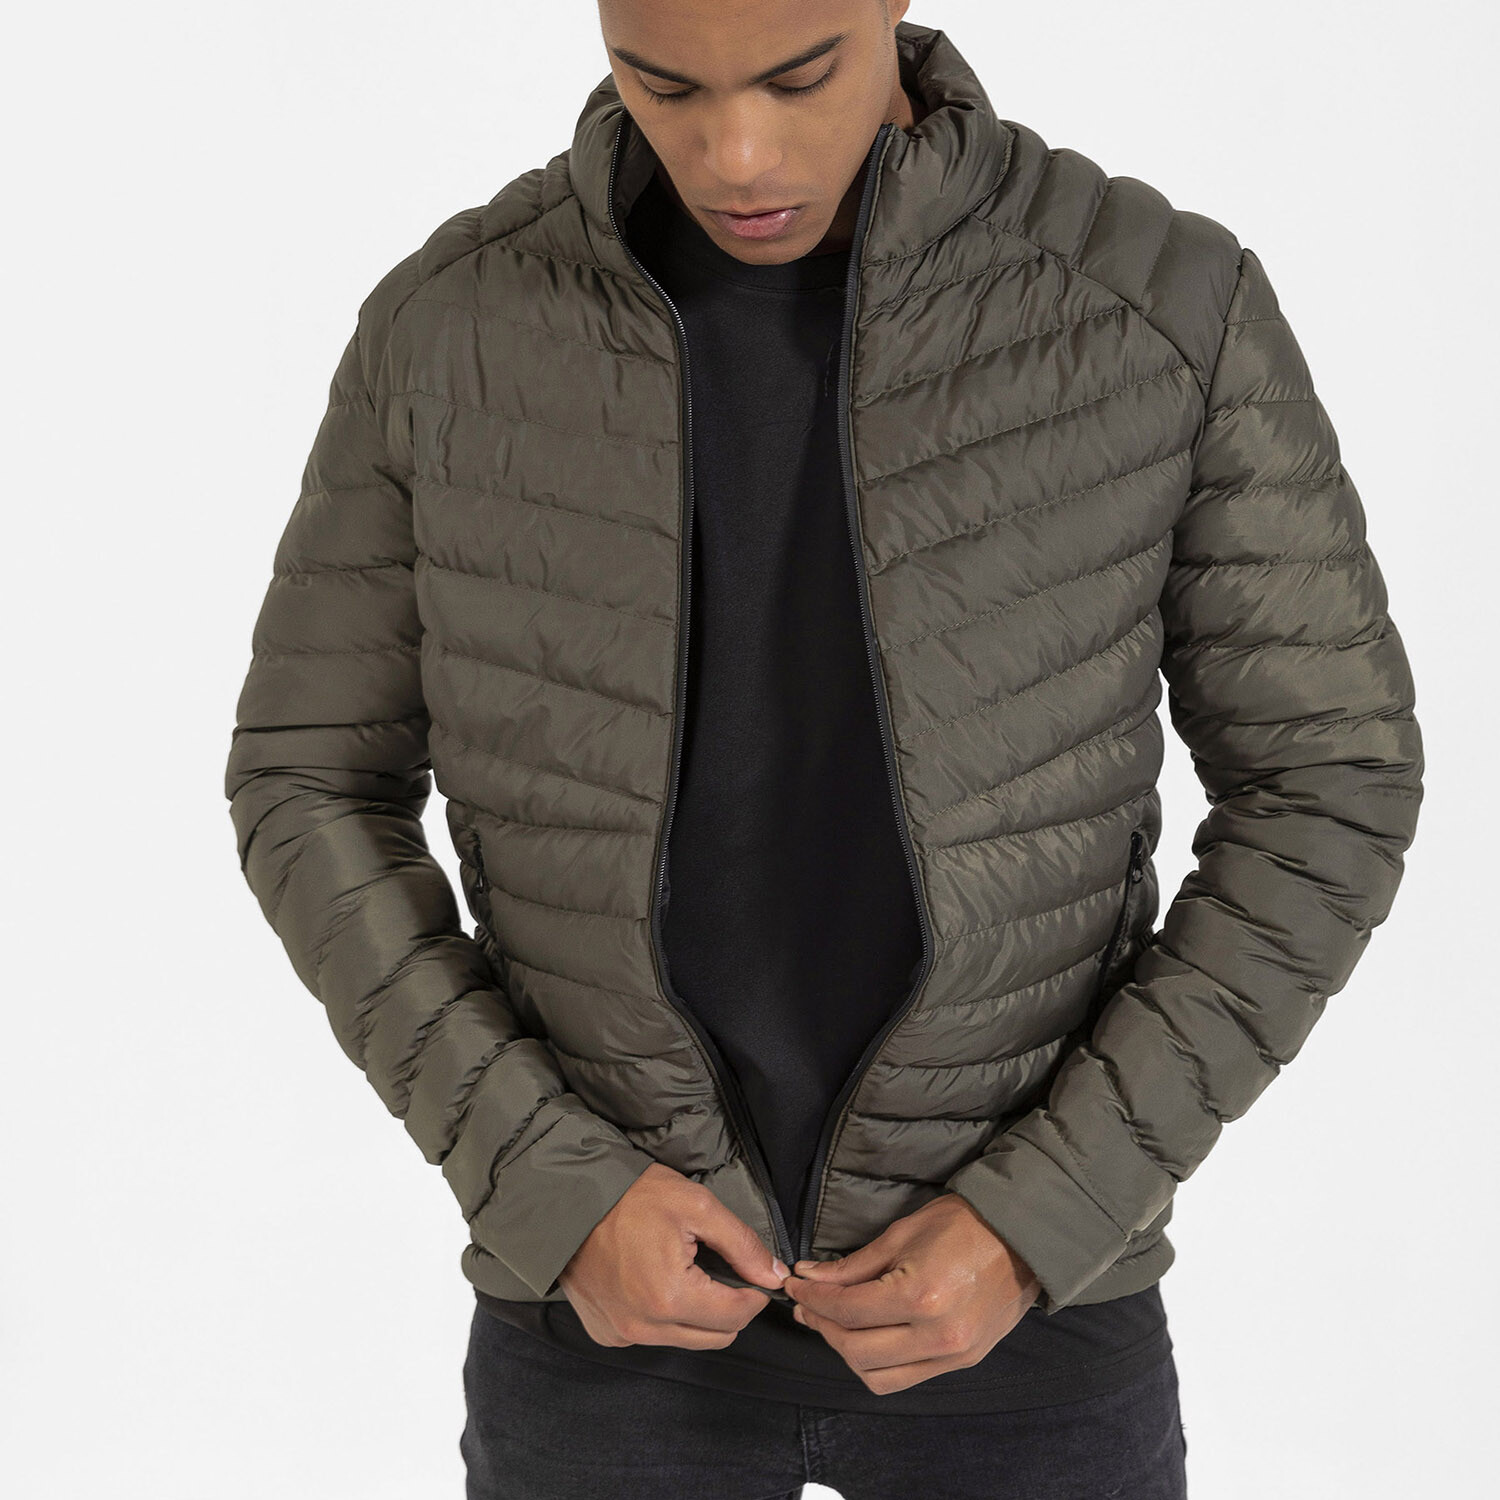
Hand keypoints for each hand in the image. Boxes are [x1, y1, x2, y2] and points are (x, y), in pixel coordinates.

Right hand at [559, 1162, 790, 1349]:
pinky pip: (652, 1337)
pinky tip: (654, 1283)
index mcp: (671, 1297)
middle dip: (729, 1307)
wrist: (569, 1201)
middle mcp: (645, 1327)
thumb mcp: (697, 1205)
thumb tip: (773, 1275)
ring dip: (697, 1314)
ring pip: (685, 1340)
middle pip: (715, 1336)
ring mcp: (622, 1335)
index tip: (753, 1274)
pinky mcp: (606, 1333)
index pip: (737, 1316)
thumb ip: (742, 1244)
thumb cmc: (631, 1197)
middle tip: (720, 1271)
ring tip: (686, 1272)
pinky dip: (663, 1317)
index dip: (754, 1294)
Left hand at [783, 1192, 1040, 1393]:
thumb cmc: (962, 1224)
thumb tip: (808, 1277)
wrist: (1024, 1238)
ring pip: (878, 1376)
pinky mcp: (963, 1363)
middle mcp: (936, 1336)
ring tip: (833, 1324)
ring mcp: (952, 1356)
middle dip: (823, 1327)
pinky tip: (866, 1337)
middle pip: (856, 1350)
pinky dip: (878, 1364)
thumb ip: (852, 1265)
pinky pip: (906, 1379)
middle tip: (806, 1306)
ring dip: (847, 1352)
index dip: (812, 1300)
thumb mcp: (901, 1234)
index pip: (847, 1311)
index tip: (793, 1287)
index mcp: (919, 1297)